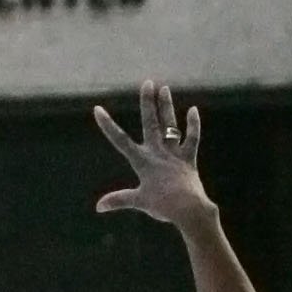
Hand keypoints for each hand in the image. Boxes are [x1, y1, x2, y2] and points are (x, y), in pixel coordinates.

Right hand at [94, 79, 209, 229]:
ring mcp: (174, 153)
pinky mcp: (189, 158)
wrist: (188, 208)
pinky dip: (194, 125)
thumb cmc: (162, 206)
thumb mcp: (138, 202)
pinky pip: (192, 138)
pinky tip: (193, 110)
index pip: (120, 140)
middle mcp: (157, 152)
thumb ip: (118, 200)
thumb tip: (98, 207)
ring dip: (167, 107)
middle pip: (150, 123)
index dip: (108, 125)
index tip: (98, 109)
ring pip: (170, 125)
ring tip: (164, 89)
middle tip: (148, 83)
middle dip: (148, 102)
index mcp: (142, 161)